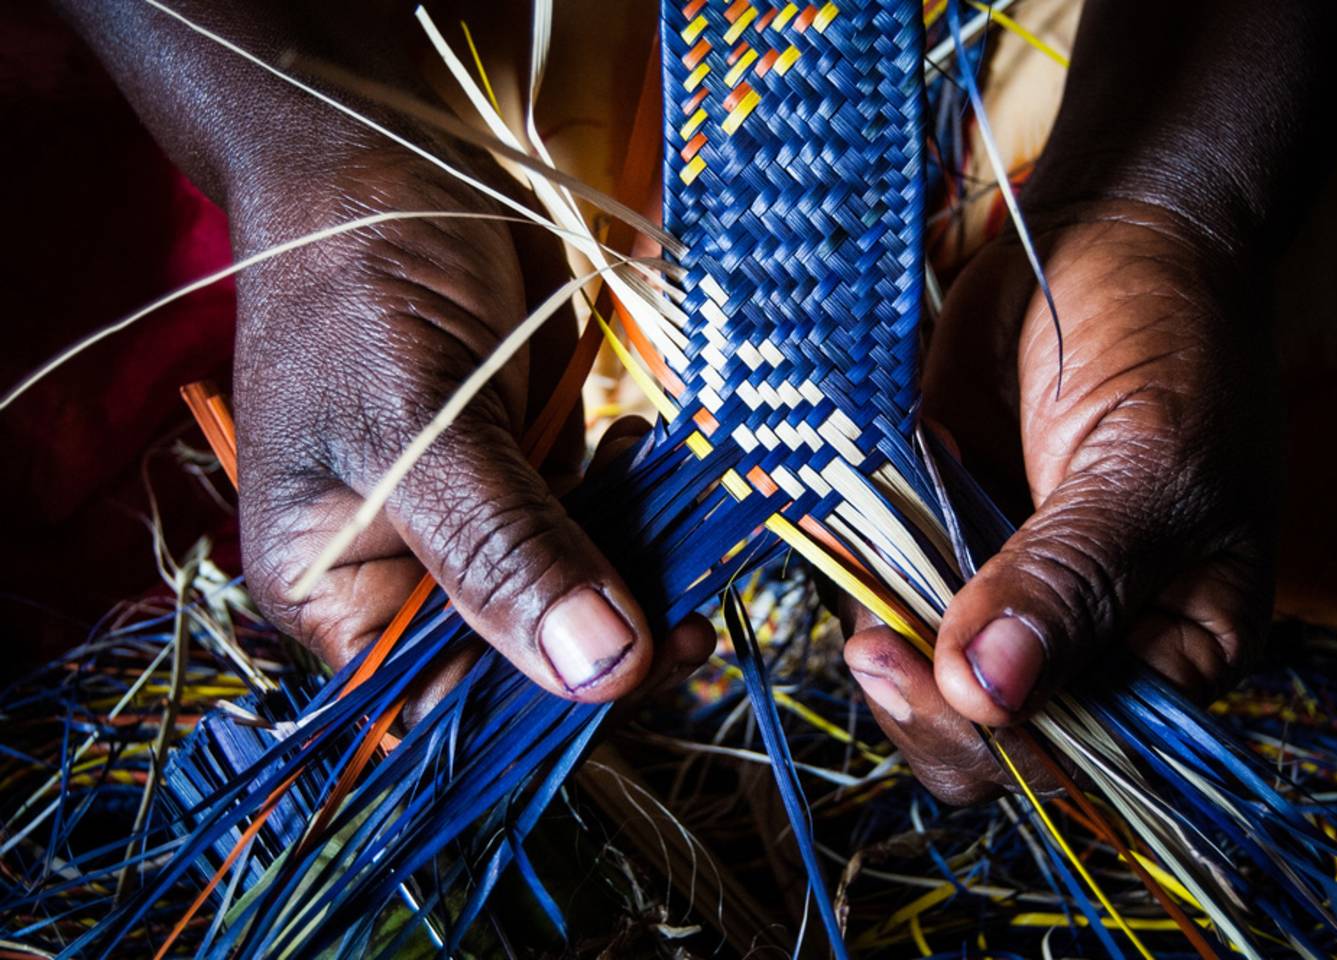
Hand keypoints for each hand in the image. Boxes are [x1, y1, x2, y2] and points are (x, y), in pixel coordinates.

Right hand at [229, 137, 716, 716]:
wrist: (383, 163)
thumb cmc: (356, 282)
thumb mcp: (419, 422)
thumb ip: (504, 549)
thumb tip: (599, 669)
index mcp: (336, 587)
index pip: (442, 703)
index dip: (540, 711)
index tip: (640, 669)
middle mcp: (405, 571)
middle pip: (525, 658)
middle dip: (609, 634)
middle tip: (688, 606)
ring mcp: (474, 522)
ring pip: (578, 593)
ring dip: (636, 562)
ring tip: (669, 503)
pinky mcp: (528, 470)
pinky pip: (598, 522)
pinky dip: (635, 501)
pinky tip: (642, 447)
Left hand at [844, 200, 1279, 803]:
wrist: (1115, 239)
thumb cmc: (1175, 344)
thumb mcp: (1151, 464)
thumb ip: (1073, 579)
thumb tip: (989, 691)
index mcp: (1173, 652)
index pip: (1080, 756)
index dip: (999, 738)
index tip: (931, 673)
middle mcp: (1085, 640)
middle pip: (985, 735)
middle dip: (923, 701)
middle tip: (875, 641)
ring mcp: (1003, 591)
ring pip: (919, 671)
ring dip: (880, 635)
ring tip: (868, 564)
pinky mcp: (939, 535)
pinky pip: (881, 590)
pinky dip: (854, 575)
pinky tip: (846, 530)